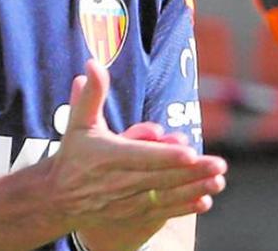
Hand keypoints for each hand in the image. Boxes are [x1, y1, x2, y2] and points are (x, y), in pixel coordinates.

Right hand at [47, 60, 225, 249]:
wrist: (58, 199)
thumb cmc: (73, 156)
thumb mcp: (78, 123)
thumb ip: (91, 95)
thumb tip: (92, 64)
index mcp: (110, 157)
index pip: (142, 156)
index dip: (165, 156)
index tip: (189, 152)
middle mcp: (120, 181)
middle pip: (161, 177)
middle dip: (192, 172)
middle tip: (219, 165)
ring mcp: (128, 200)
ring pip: (165, 195)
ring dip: (194, 189)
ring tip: (218, 181)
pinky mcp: (133, 213)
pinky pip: (162, 211)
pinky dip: (183, 207)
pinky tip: (204, 201)